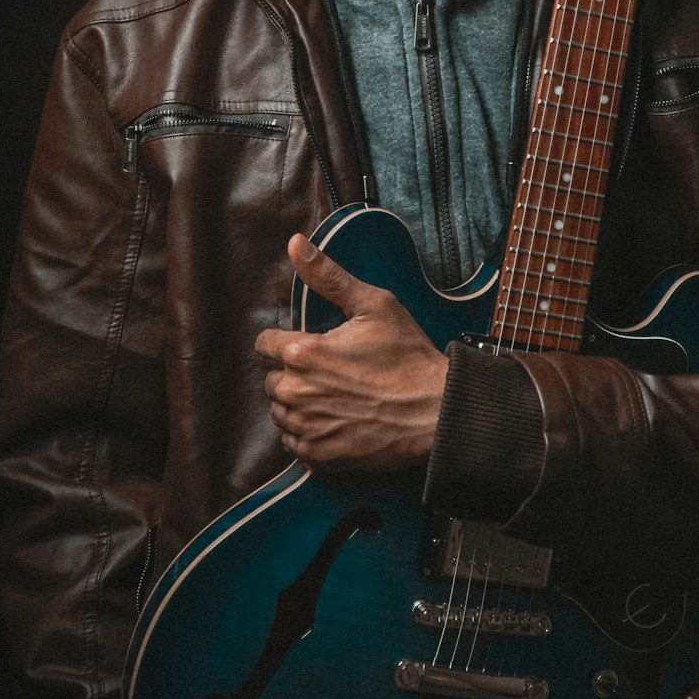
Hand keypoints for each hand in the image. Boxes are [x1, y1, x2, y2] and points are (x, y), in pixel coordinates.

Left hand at [255, 233, 448, 469]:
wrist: (434, 411)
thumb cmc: (407, 357)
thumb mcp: (374, 305)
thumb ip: (328, 276)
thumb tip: (295, 244)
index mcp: (302, 353)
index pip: (263, 344)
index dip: (286, 340)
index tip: (312, 344)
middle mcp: (295, 391)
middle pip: (271, 377)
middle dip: (294, 371)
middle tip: (332, 370)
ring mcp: (305, 426)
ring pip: (280, 409)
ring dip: (299, 401)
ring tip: (336, 394)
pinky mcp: (317, 454)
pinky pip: (293, 440)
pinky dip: (308, 430)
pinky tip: (336, 418)